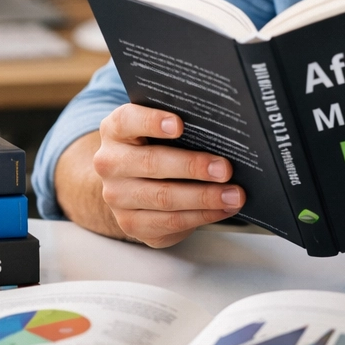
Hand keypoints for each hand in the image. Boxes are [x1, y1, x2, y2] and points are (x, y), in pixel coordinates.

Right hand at [91, 104, 244, 246]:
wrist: (130, 182)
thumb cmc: (154, 146)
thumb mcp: (157, 129)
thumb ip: (178, 123)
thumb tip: (222, 130)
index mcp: (115, 130)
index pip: (127, 120)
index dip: (152, 121)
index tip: (179, 124)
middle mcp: (110, 163)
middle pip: (152, 163)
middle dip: (193, 166)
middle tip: (224, 169)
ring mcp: (117, 197)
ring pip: (164, 198)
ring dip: (204, 198)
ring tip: (234, 194)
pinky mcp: (131, 224)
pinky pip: (170, 222)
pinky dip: (202, 216)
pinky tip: (223, 208)